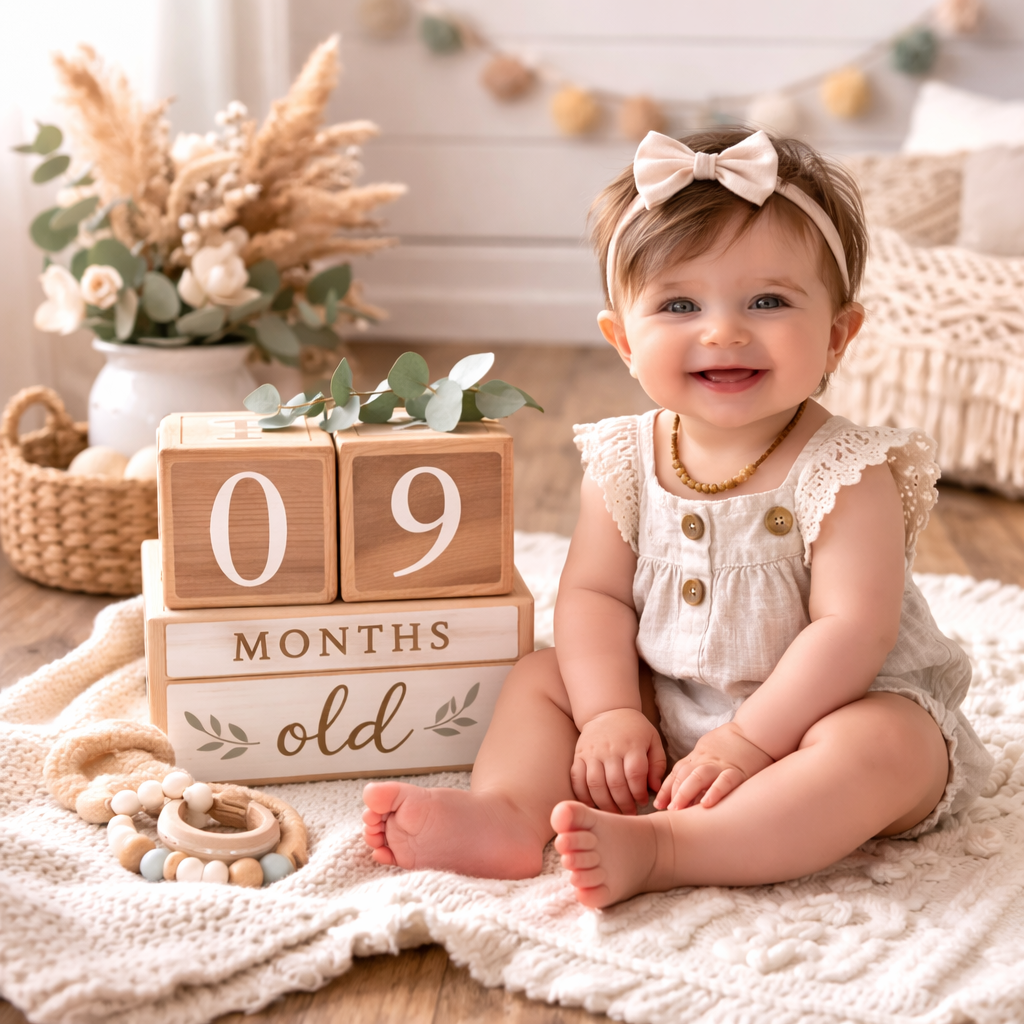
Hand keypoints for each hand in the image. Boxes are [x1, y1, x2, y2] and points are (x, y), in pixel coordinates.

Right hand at [571, 708, 666, 814]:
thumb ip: (658, 764)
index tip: (643, 802)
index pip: (635, 774)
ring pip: (595, 785)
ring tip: (614, 813)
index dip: (639, 793)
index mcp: (631, 745)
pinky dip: (583, 796)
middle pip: (615, 783)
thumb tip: (656, 789)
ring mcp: (592, 752)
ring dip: (605, 804)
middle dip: (624, 804)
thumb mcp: (653, 740)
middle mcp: (610, 749)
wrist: (608, 711)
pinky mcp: (578, 756)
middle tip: (630, 813)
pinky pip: (577, 779)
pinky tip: (593, 805)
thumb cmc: (634, 730)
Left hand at [653, 721, 773, 810]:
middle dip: (672, 792)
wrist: (754, 732)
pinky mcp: (738, 772)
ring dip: (685, 792)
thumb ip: (695, 767)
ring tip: (677, 809)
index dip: (665, 789)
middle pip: (683, 775)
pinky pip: (725, 781)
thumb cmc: (729, 746)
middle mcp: (705, 762)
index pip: (676, 773)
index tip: (658, 804)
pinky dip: (715, 791)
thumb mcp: (706, 751)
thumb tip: (680, 790)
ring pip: (698, 776)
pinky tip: (706, 804)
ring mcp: (721, 766)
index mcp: (697, 758)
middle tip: (666, 810)